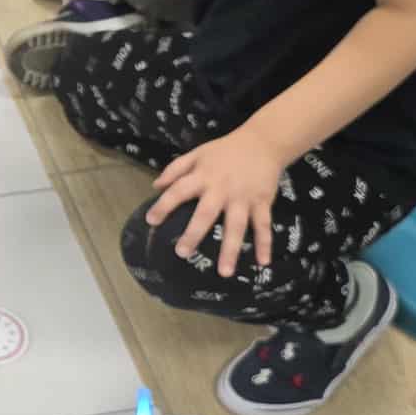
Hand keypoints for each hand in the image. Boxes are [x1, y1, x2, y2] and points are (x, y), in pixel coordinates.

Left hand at [144, 125, 286, 274]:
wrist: (263, 142)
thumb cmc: (225, 151)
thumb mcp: (198, 153)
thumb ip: (176, 169)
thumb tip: (155, 187)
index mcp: (203, 176)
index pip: (179, 191)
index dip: (164, 205)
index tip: (150, 221)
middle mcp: (222, 189)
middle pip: (206, 214)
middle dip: (194, 234)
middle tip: (182, 253)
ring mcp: (243, 198)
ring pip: (236, 226)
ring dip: (231, 249)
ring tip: (224, 272)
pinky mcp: (262, 202)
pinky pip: (263, 226)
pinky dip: (265, 243)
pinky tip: (263, 262)